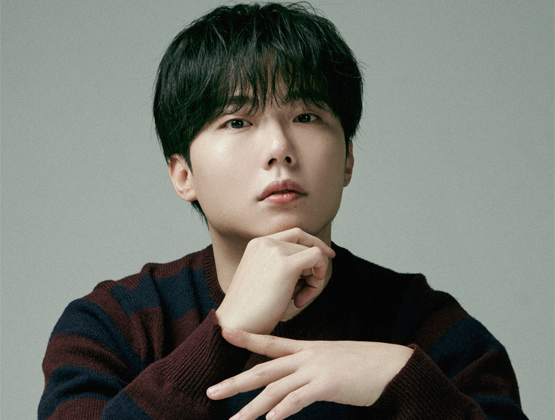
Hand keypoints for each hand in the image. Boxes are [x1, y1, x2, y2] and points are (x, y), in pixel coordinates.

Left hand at [207, 328, 413, 419]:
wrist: (392, 365)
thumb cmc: (363, 366)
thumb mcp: (332, 361)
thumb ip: (311, 369)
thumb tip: (296, 382)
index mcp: (307, 349)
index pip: (270, 343)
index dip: (246, 337)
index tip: (224, 331)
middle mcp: (307, 357)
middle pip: (263, 370)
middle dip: (236, 382)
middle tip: (211, 392)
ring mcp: (316, 369)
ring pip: (276, 389)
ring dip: (253, 408)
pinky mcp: (328, 384)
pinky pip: (299, 398)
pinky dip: (283, 410)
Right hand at [216, 228, 334, 334]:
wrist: (236, 325)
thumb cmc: (251, 309)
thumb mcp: (264, 278)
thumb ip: (281, 264)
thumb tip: (313, 260)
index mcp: (257, 243)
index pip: (295, 234)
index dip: (313, 243)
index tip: (327, 255)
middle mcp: (265, 242)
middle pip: (306, 243)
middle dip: (315, 265)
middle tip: (310, 287)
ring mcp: (275, 251)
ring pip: (315, 253)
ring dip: (314, 279)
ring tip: (297, 300)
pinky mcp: (286, 265)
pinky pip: (318, 258)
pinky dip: (318, 280)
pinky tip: (300, 300)